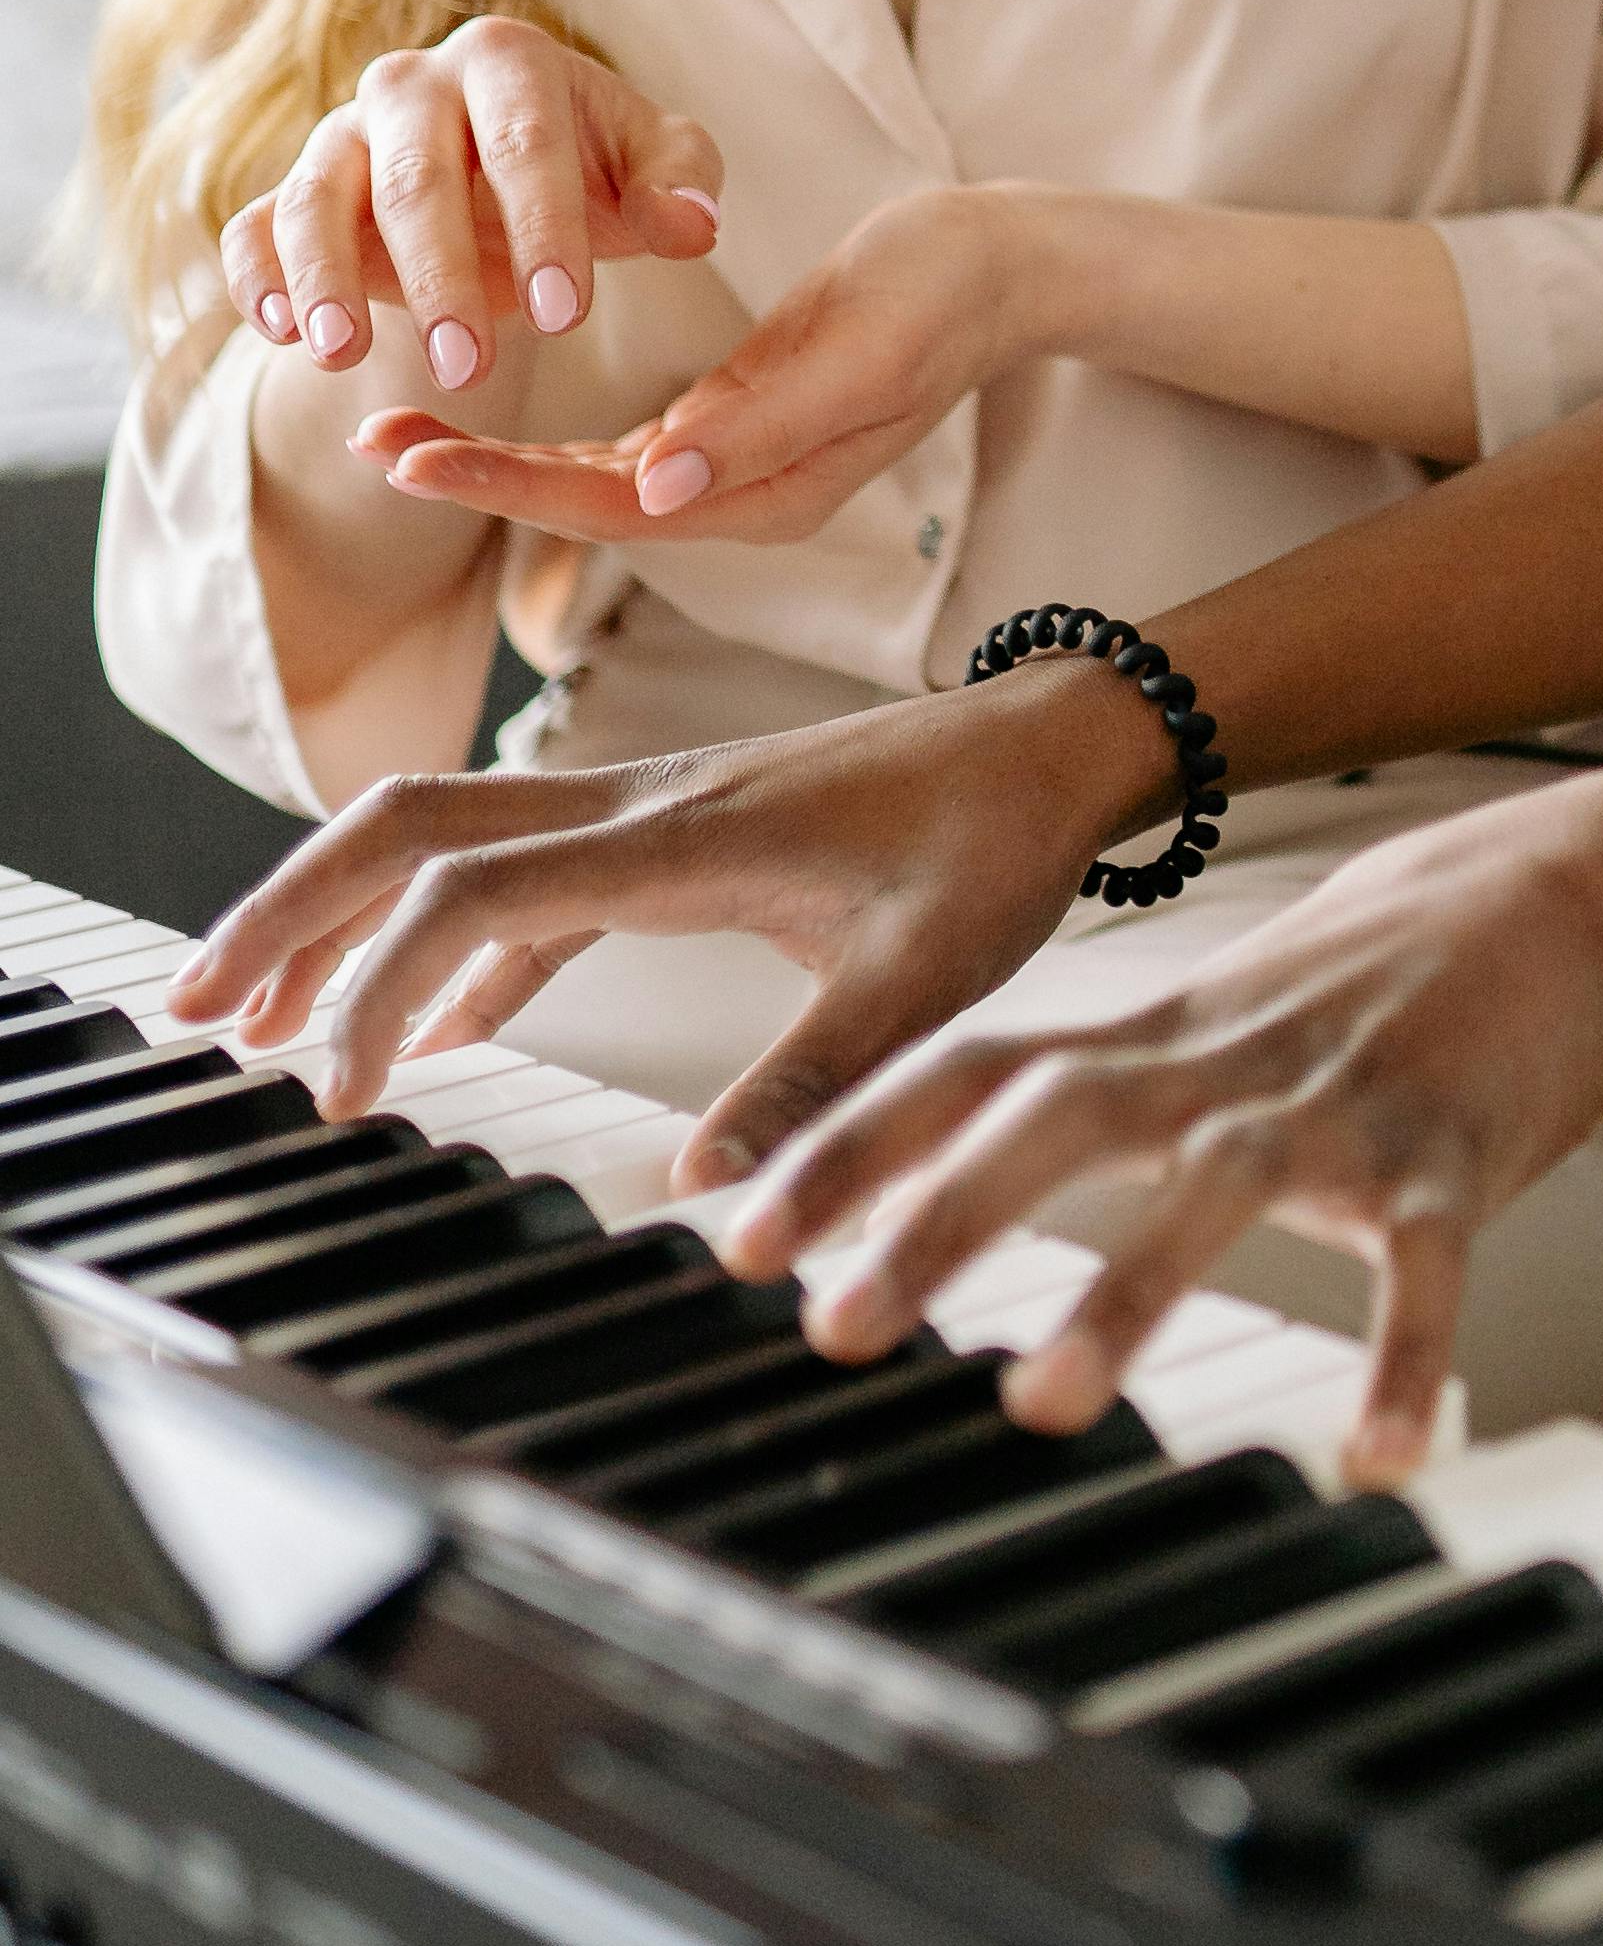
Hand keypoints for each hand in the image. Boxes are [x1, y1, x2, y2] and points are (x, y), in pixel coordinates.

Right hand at [165, 654, 1144, 1184]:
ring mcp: (646, 809)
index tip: (334, 1092)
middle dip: (288, 913)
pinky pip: (524, 877)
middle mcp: (636, 803)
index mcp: (676, 838)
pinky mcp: (673, 831)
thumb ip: (818, 1082)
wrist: (1060, 744)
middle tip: (199, 1013)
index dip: (376, 985)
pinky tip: (429, 1034)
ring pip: (446, 837)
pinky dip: (452, 949)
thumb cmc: (999, 841)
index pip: (470, 894)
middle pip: (406, 828)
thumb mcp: (926, 981)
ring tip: (266, 1018)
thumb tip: (714, 1201)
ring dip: (345, 916)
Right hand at [223, 23, 720, 401]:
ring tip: (342, 354)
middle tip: (470, 366)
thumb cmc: (594, 163)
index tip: (566, 315)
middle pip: (414, 175)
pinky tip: (277, 333)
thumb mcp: (656, 163)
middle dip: (439, 274)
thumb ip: (681, 183)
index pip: (524, 141)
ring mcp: (339, 136)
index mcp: (507, 61)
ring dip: (325, 278)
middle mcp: (409, 85)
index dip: (543, 225)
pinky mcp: (289, 192)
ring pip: (315, 199)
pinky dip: (257, 276)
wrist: (511, 169)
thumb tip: (691, 226)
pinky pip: (254, 227)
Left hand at [357, 182, 1023, 543]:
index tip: (412, 461)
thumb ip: (757, 424)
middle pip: (585, 503)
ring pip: (592, 482)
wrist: (995, 267)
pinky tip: (486, 428)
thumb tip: (654, 483)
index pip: (612, 508)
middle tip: (372, 441)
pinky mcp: (729, 428)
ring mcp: (735, 468)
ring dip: (495, 463)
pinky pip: (618, 453)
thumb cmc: (935, 293)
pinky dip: (544, 444)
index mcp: (768, 492)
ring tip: (400, 433)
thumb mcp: (856, 353)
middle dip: (476, 477)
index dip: (506, 486)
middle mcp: (741, 497)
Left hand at [717, 777, 1602, 1477]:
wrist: (1572, 896)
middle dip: (938, 1216)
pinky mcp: (1458, 1152)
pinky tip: (1379, 1455)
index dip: (852, 1145)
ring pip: (1216, 1184)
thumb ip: (1102, 1095)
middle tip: (836, 1323)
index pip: (971, 1068)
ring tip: (1044, 1399)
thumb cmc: (1381, 980)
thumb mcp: (1221, 1022)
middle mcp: (1227, 1059)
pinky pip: (1426, 1266)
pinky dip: (1404, 1360)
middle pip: (1057, 1116)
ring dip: (1124, 1288)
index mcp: (1159, 1033)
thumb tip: (949, 1184)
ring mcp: (1344, 1101)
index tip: (742, 1234)